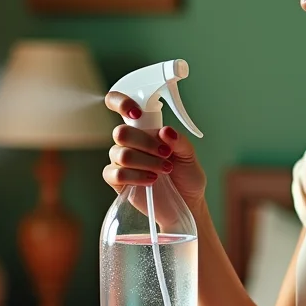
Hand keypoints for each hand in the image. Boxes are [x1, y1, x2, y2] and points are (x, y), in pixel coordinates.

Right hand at [102, 91, 206, 209]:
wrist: (188, 203)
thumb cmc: (187, 176)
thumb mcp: (190, 155)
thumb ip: (179, 141)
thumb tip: (165, 131)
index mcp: (144, 129)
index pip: (120, 106)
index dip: (120, 102)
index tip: (135, 113)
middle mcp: (130, 143)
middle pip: (121, 132)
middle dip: (146, 143)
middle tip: (165, 153)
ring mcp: (121, 162)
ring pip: (121, 154)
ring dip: (146, 161)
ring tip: (164, 170)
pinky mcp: (117, 182)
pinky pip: (115, 174)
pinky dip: (135, 176)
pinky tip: (151, 180)